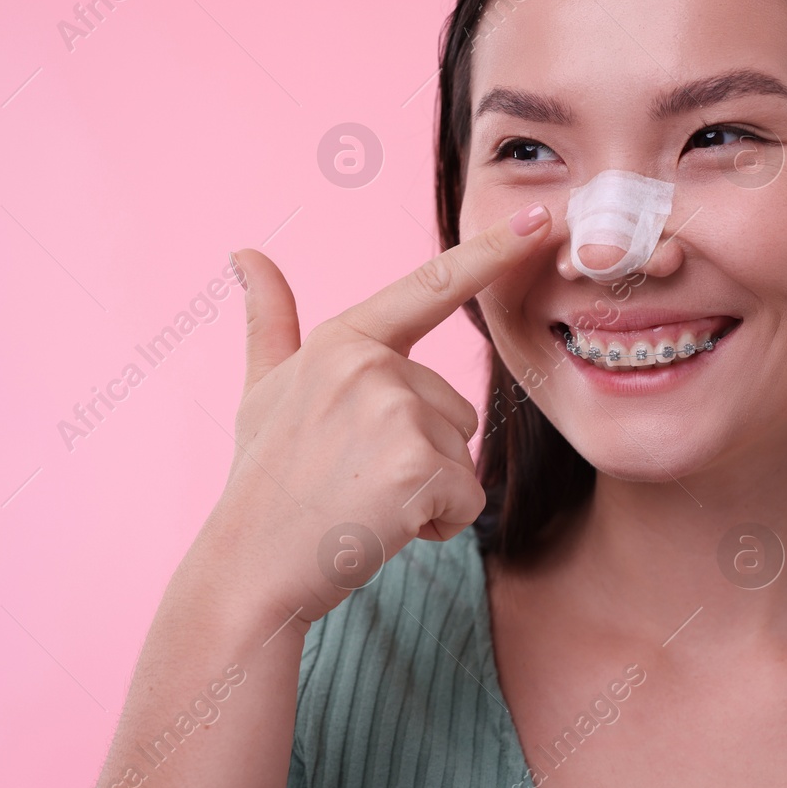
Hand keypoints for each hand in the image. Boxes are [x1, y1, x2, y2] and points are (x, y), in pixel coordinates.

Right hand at [204, 202, 551, 623]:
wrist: (249, 569)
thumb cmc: (264, 481)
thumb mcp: (263, 390)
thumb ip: (269, 320)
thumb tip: (244, 252)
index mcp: (344, 340)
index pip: (430, 287)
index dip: (492, 251)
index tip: (541, 218)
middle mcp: (372, 365)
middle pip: (454, 406)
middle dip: (421, 452)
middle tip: (354, 478)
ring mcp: (395, 413)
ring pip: (461, 451)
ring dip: (429, 489)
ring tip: (364, 502)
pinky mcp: (419, 467)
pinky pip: (467, 496)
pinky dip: (438, 523)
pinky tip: (384, 527)